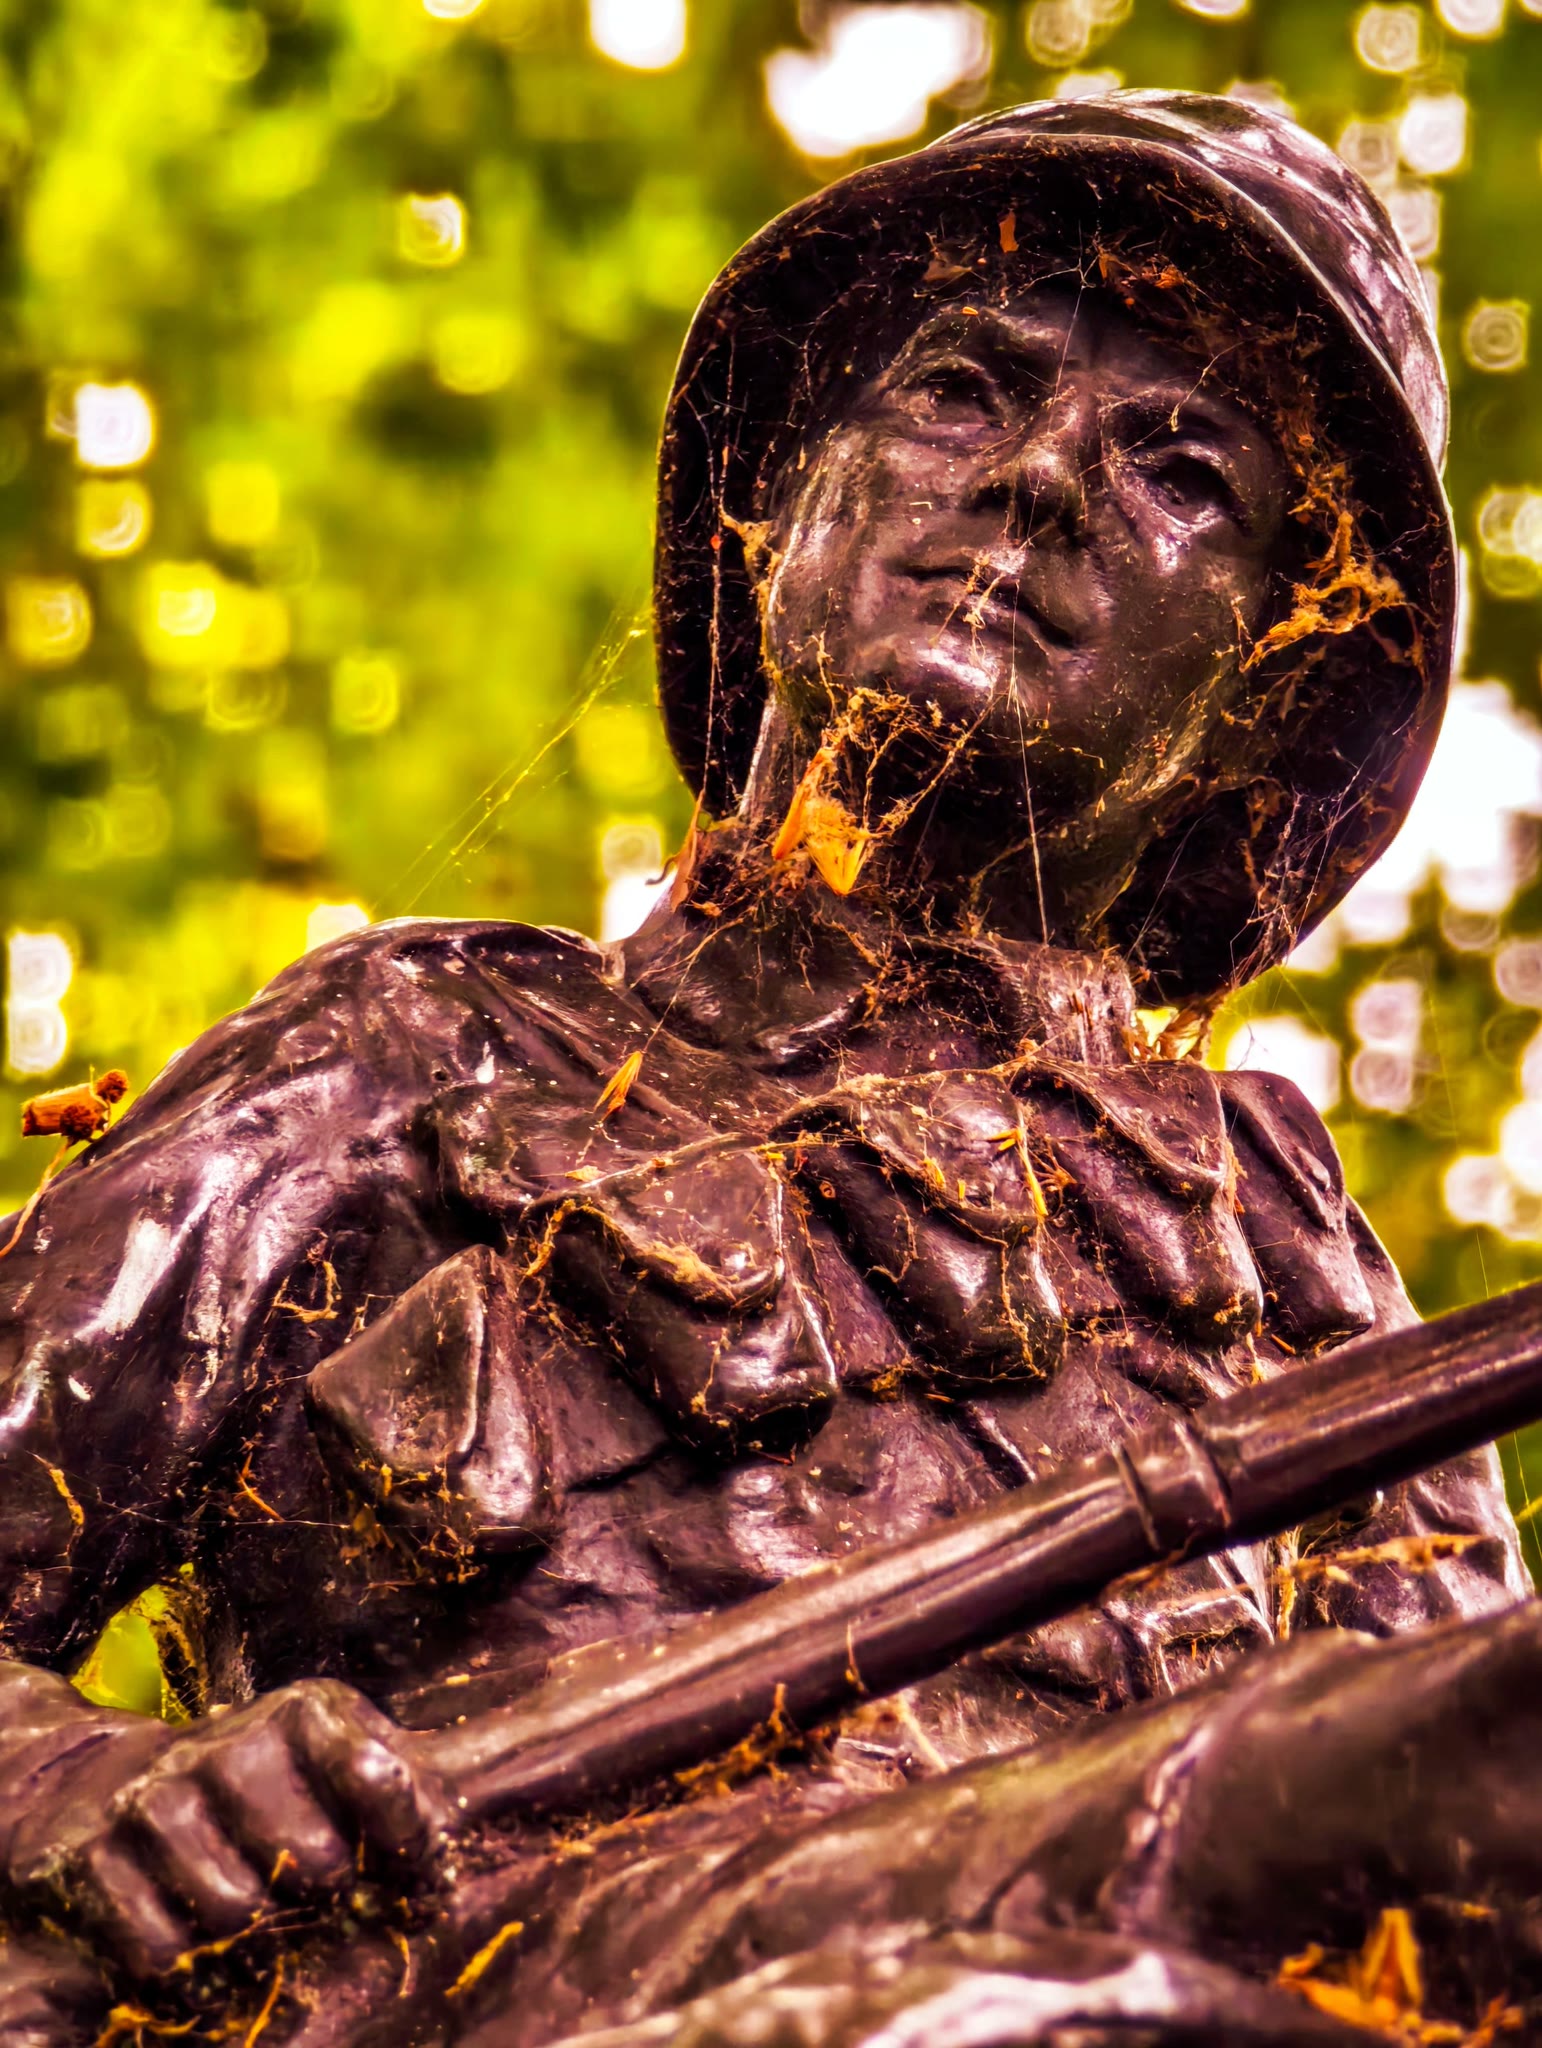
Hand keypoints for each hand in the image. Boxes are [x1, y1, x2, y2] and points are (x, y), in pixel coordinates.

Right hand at [8, 1679, 447, 1980]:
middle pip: (315, 1868)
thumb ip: (437, 1780)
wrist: (98, 1791)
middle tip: (315, 1908)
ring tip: (255, 1928)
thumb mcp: (348, 1765)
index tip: (420, 1891)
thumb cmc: (262, 1794)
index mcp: (309, 1715)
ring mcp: (159, 1792)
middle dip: (324, 1906)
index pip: (383, 1779)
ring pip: (235, 1915)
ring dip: (252, 1945)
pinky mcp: (93, 1853)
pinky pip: (160, 1952)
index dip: (411, 1850)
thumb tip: (529, 1787)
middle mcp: (232, 1740)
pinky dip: (184, 1977)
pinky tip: (194, 1957)